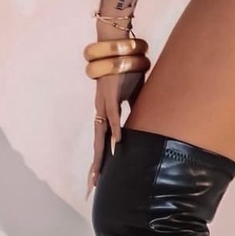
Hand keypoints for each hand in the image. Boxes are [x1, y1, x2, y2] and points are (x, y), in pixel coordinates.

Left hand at [86, 68, 145, 199]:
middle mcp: (103, 111)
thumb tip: (141, 122)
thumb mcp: (133, 93)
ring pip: (101, 133)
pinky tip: (117, 141)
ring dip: (100, 154)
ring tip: (99, 173)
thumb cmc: (125, 69)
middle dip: (96, 165)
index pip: (104, 140)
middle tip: (93, 186)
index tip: (98, 177)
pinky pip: (114, 113)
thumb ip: (134, 108)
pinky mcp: (110, 93)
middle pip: (98, 142)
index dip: (101, 158)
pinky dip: (115, 127)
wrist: (118, 49)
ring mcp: (105, 103)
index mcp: (108, 112)